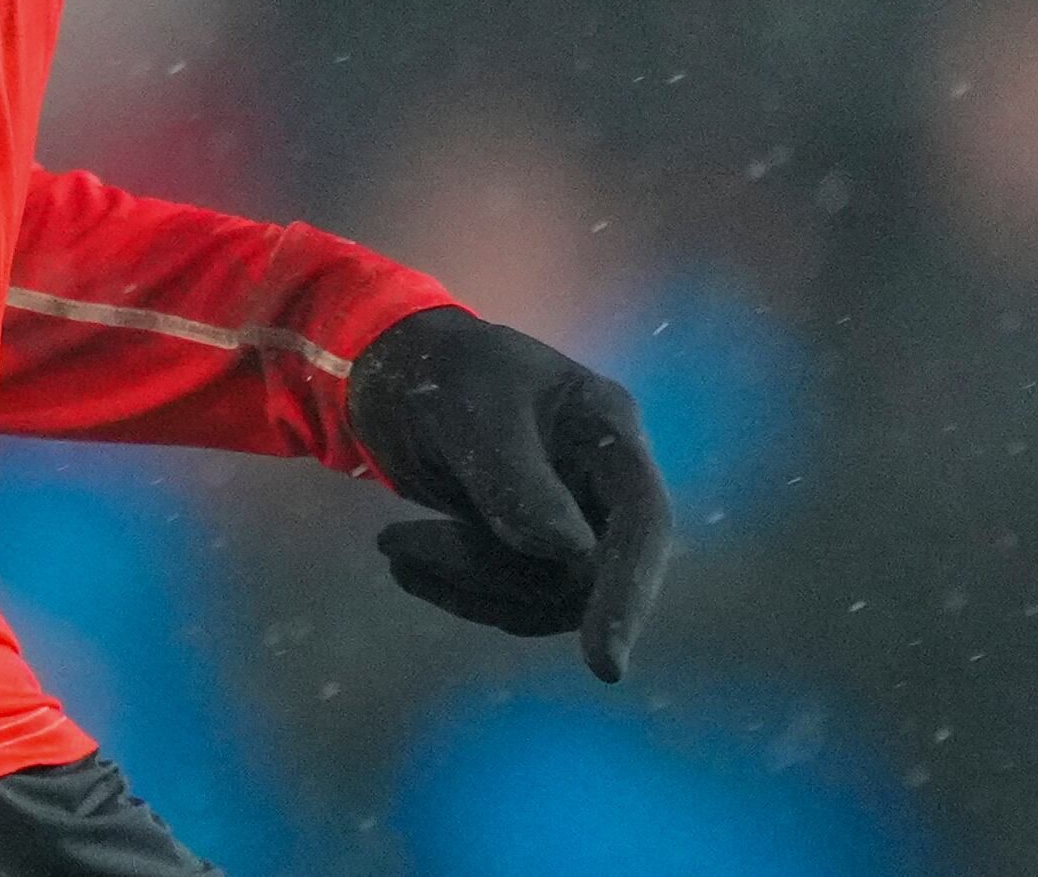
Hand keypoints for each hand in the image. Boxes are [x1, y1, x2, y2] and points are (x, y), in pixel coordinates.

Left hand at [345, 305, 673, 683]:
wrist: (396, 371)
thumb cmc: (443, 372)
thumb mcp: (473, 410)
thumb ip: (520, 481)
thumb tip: (573, 558)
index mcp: (608, 430)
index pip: (644, 521)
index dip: (632, 591)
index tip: (606, 666)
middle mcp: (601, 483)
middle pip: (586, 573)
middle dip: (494, 575)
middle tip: (396, 540)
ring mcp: (569, 520)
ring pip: (541, 596)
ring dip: (464, 582)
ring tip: (392, 542)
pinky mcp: (529, 551)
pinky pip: (507, 597)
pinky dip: (452, 588)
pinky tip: (403, 556)